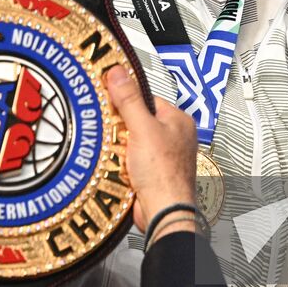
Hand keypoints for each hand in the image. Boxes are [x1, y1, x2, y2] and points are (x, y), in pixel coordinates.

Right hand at [102, 65, 197, 239]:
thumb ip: (129, 100)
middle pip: (137, 121)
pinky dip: (121, 163)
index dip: (126, 101)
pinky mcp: (151, 173)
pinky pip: (129, 160)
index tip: (109, 102)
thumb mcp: (142, 129)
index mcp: (178, 121)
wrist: (164, 213)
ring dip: (119, 148)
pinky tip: (117, 166)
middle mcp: (173, 137)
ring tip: (116, 152)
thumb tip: (118, 73)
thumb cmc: (164, 175)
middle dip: (121, 129)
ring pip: (131, 142)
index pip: (147, 99)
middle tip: (113, 132)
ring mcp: (162, 156)